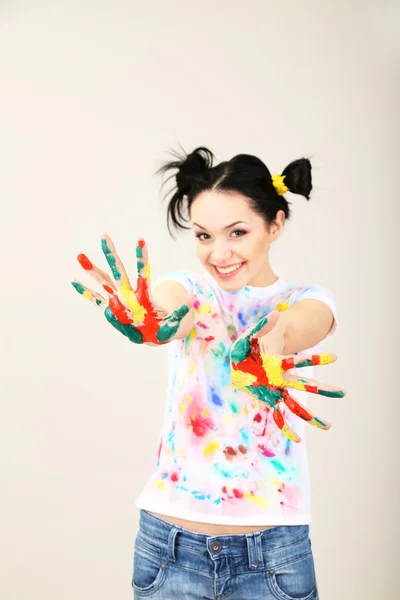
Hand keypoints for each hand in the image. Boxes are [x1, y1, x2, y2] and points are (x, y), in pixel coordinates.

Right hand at [71, 234, 193, 343]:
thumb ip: (179, 313)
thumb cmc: (163, 327)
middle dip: (111, 255)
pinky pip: (96, 299)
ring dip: (92, 270)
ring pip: (104, 281)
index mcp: (143, 297)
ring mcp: (118, 300)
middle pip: (118, 272)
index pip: (142, 274)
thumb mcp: (173, 323)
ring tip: (80, 256)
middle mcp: (128, 295)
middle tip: (104, 235)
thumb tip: (191, 299)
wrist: (154, 334)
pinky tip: (74, 281)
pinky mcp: (111, 309)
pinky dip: (86, 292)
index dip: (143, 259)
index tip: (140, 240)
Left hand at [230, 311, 344, 441]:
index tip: (335, 357)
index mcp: (278, 363)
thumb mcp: (252, 335)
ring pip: (295, 404)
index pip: (299, 361)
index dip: (315, 359)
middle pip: (304, 385)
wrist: (240, 359)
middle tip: (342, 393)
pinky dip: (285, 427)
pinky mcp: (268, 398)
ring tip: (327, 426)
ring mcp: (276, 390)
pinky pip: (277, 416)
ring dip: (309, 415)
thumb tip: (278, 313)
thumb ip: (264, 326)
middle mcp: (281, 379)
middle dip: (322, 390)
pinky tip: (296, 440)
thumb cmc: (248, 346)